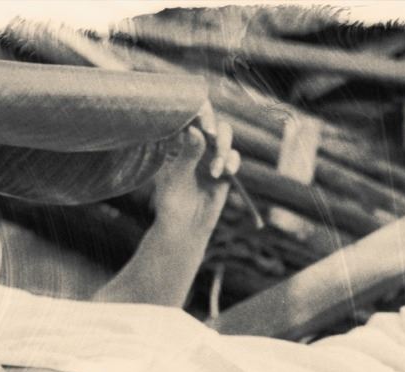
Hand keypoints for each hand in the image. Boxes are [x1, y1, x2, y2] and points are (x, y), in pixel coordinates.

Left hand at [151, 101, 241, 235]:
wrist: (185, 229)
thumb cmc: (171, 203)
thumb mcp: (176, 178)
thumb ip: (188, 154)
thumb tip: (197, 131)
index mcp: (177, 141)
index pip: (188, 116)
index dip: (197, 109)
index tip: (200, 113)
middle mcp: (194, 144)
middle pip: (211, 121)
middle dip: (214, 126)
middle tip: (210, 134)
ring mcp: (210, 156)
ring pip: (225, 136)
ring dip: (222, 148)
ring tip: (215, 170)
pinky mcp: (224, 170)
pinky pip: (233, 157)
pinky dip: (231, 162)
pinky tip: (224, 173)